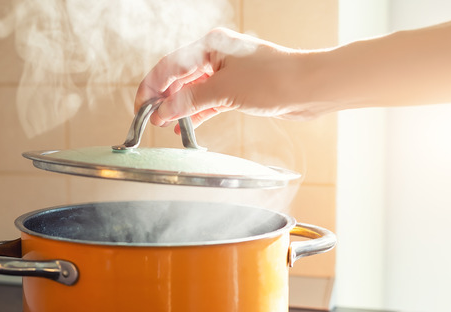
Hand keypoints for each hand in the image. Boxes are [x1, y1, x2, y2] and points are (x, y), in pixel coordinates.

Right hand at [135, 28, 313, 130]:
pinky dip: (195, 113)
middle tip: (149, 119)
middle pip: (178, 78)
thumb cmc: (274, 79)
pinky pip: (207, 101)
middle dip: (162, 99)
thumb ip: (190, 101)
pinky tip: (184, 126)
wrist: (309, 88)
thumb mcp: (224, 91)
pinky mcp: (236, 90)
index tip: (141, 108)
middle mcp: (216, 56)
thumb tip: (162, 112)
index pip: (169, 66)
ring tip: (163, 125)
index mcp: (210, 45)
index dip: (152, 88)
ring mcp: (226, 73)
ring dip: (178, 108)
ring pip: (192, 91)